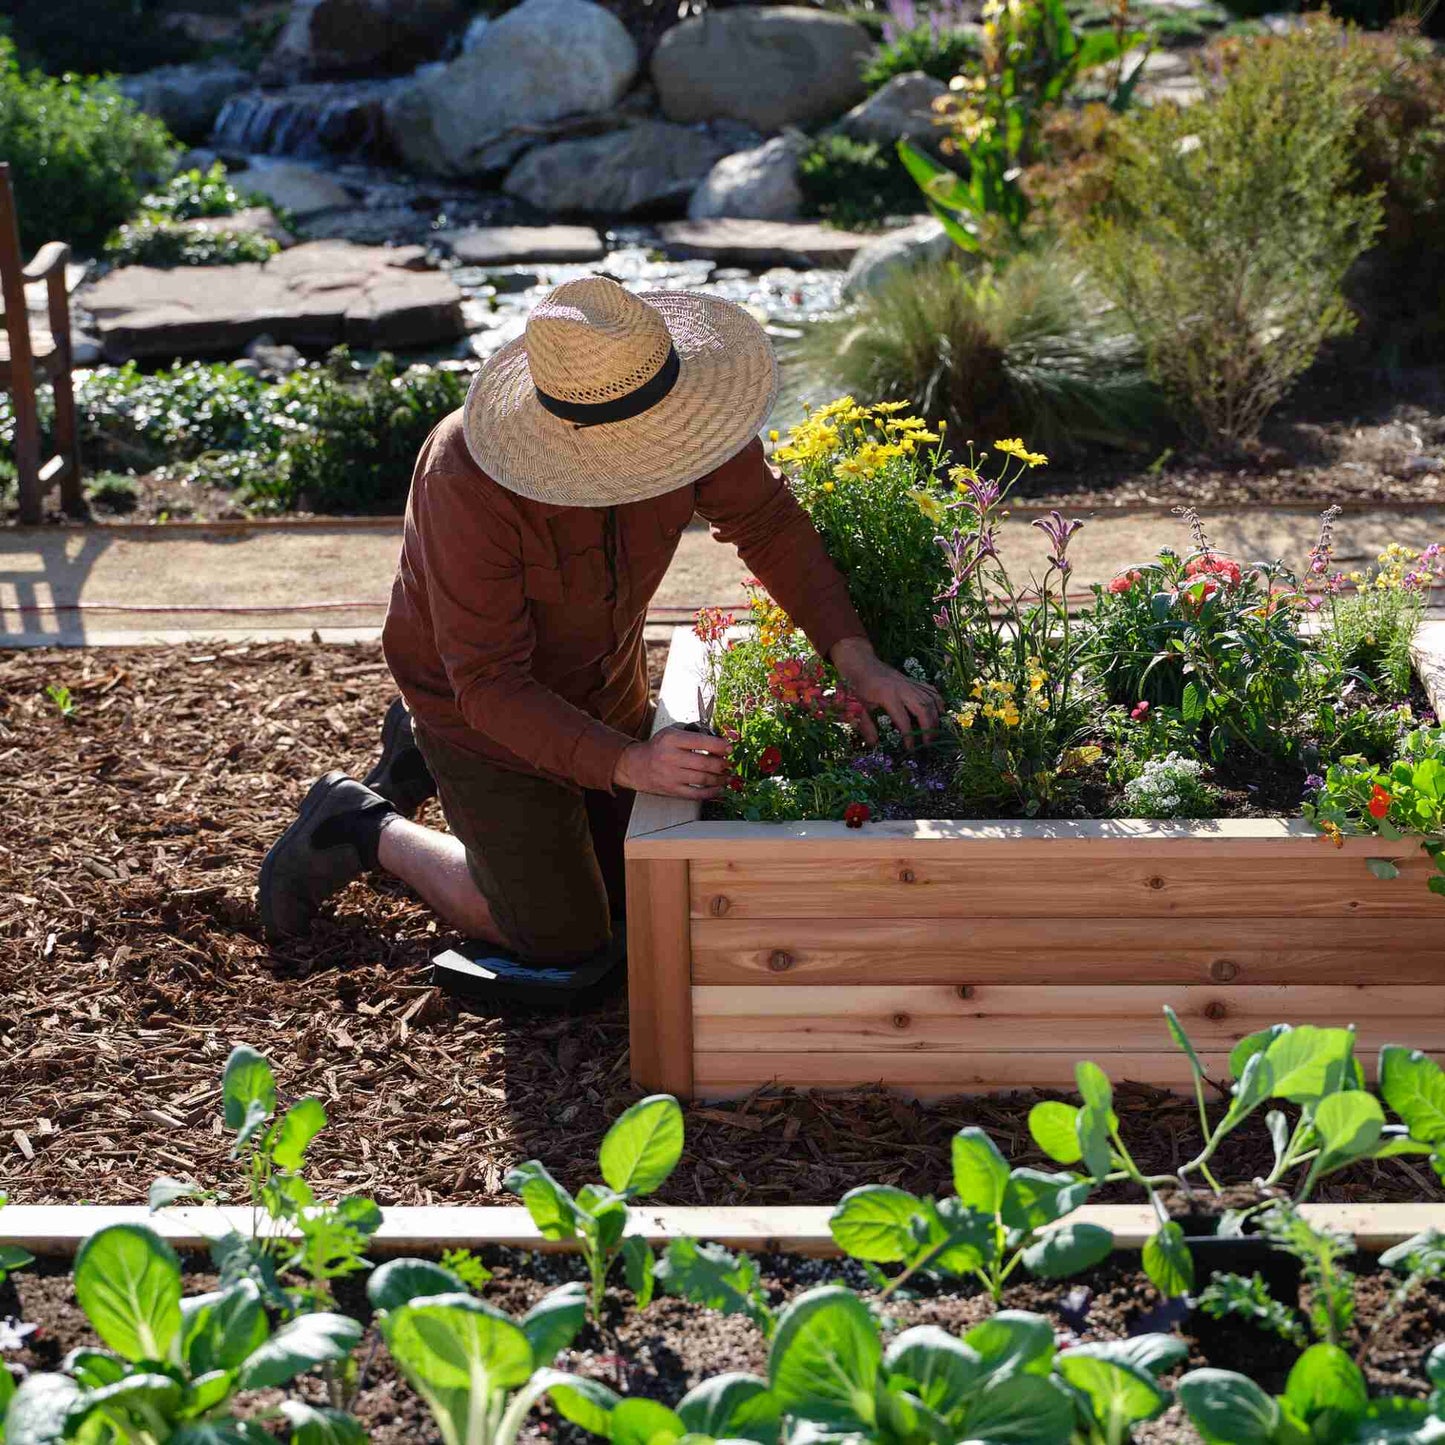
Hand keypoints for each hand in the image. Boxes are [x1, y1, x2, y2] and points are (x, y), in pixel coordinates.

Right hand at [615, 725, 731, 797]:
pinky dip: (710, 792)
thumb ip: (692, 733)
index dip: (719, 745)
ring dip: (720, 779)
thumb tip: (718, 738)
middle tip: (729, 763)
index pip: (701, 741)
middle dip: (722, 764)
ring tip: (727, 776)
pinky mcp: (672, 790)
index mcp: (672, 739)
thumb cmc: (657, 747)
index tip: (729, 748)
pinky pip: (695, 794)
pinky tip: (718, 789)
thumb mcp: (671, 732)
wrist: (636, 765)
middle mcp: (671, 757)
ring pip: (703, 779)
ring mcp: (671, 776)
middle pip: (704, 763)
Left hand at [830, 636, 941, 748]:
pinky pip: (930, 689)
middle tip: (928, 744)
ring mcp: (909, 682)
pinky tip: (941, 712)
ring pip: (930, 698)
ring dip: (935, 716)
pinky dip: (938, 700)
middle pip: (923, 708)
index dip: (909, 736)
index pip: (903, 720)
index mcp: (887, 695)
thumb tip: (874, 744)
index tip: (910, 749)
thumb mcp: (855, 705)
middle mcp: (902, 687)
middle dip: (929, 727)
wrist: (858, 660)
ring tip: (934, 732)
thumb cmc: (854, 683)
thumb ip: (865, 725)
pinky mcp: (911, 679)